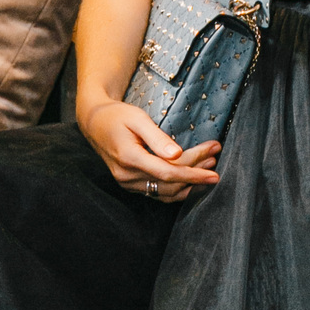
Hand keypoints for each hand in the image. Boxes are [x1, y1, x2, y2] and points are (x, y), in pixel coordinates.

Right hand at [79, 97, 219, 201]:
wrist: (94, 123)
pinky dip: (177, 189)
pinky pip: (158, 193)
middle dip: (196, 172)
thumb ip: (157, 137)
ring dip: (190, 182)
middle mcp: (127, 176)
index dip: (193, 173)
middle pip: (170, 181)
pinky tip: (192, 180)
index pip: (168, 172)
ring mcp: (127, 183)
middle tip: (215, 157)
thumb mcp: (137, 119)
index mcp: (129, 158)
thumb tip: (178, 154)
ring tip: (208, 165)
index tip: (213, 170)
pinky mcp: (130, 185)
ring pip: (166, 192)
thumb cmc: (117, 116)